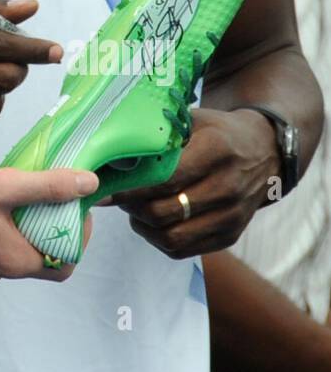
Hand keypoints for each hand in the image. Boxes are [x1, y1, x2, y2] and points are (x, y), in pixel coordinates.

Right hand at [0, 148, 97, 287]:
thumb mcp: (3, 187)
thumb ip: (48, 186)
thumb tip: (91, 184)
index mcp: (16, 262)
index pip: (65, 261)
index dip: (77, 234)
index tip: (74, 203)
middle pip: (35, 240)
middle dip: (35, 203)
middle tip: (33, 177)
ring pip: (5, 227)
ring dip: (4, 194)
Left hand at [110, 107, 280, 257]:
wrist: (265, 153)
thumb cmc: (217, 133)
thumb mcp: (192, 121)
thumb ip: (157, 135)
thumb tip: (111, 154)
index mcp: (216, 151)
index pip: (164, 180)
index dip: (130, 187)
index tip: (107, 185)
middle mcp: (227, 187)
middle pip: (164, 212)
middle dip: (131, 207)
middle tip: (116, 197)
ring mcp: (232, 216)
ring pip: (172, 237)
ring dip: (143, 227)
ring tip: (133, 210)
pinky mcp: (230, 236)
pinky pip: (184, 250)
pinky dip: (159, 240)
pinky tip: (151, 223)